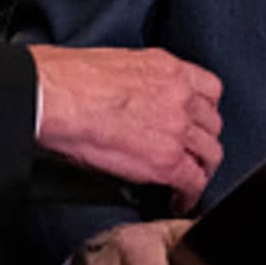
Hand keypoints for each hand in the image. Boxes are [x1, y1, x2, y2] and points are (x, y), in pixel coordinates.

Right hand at [29, 45, 222, 211]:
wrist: (53, 96)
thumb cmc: (68, 78)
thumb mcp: (117, 64)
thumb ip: (141, 82)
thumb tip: (136, 100)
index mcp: (167, 68)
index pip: (209, 90)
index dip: (203, 111)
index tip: (197, 122)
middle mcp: (180, 95)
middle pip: (212, 124)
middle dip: (202, 141)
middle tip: (191, 154)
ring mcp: (177, 128)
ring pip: (210, 153)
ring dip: (200, 168)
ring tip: (187, 180)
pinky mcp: (166, 159)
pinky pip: (193, 182)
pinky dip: (189, 195)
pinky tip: (177, 200)